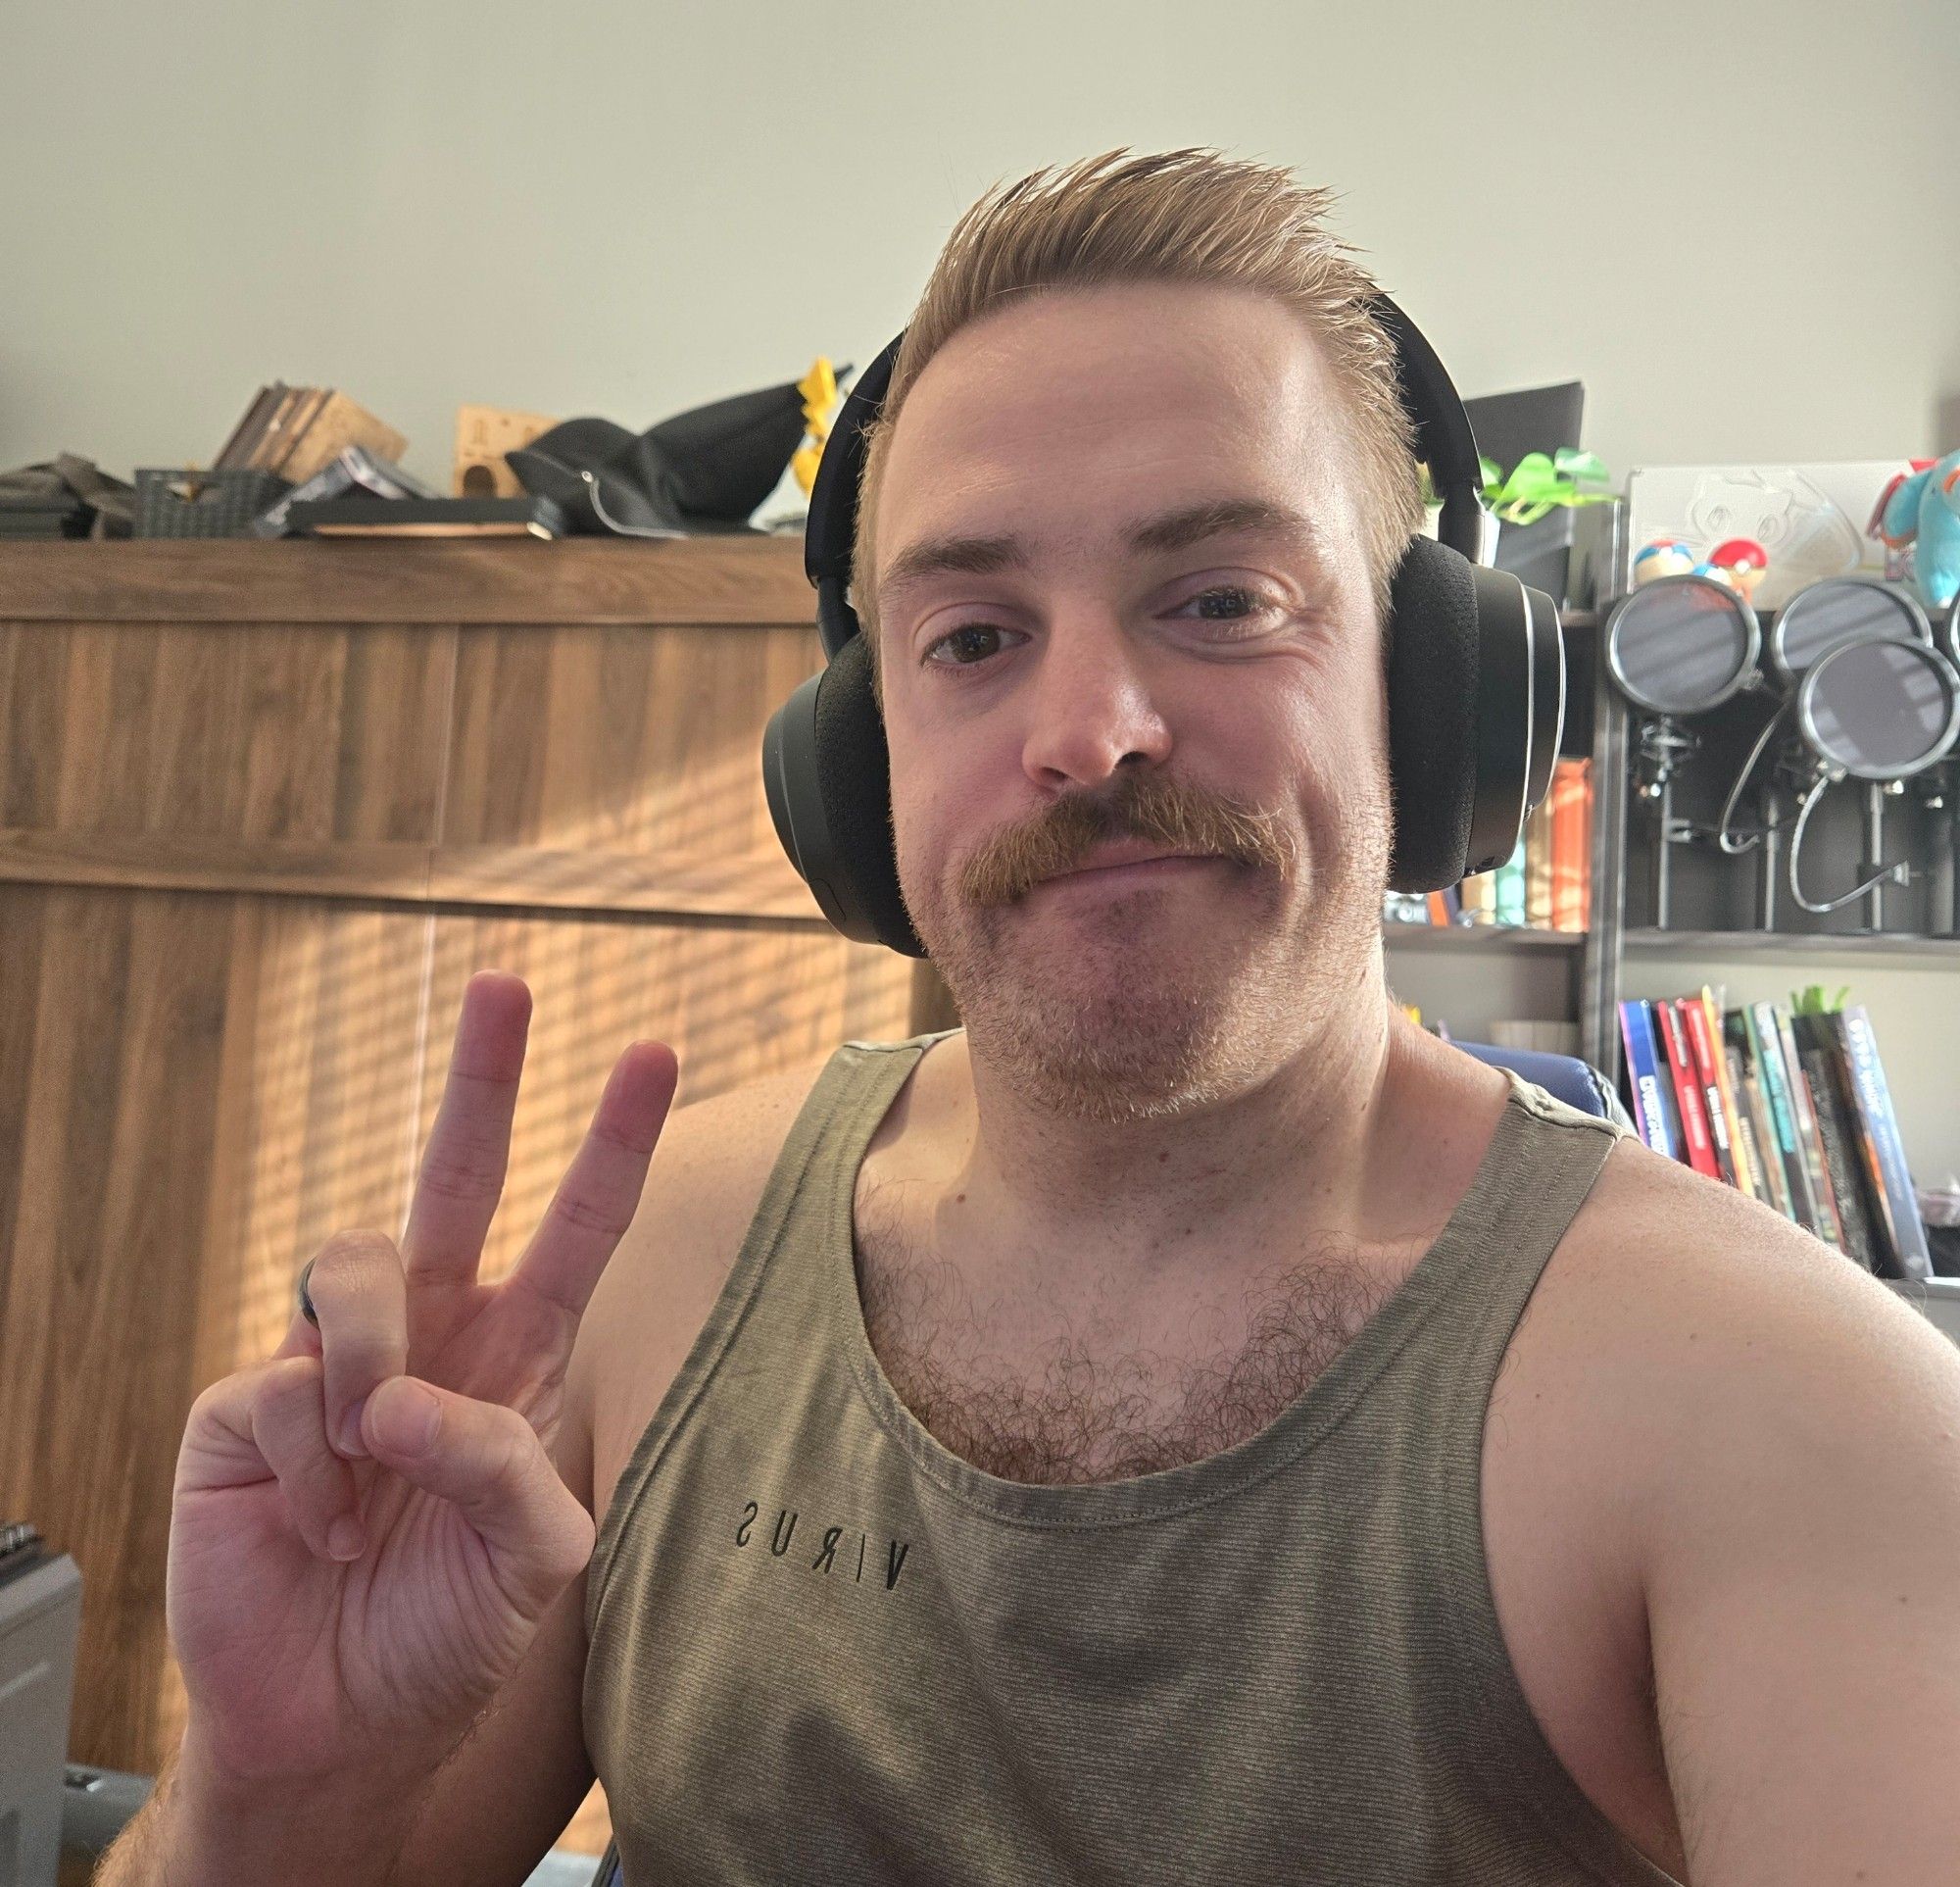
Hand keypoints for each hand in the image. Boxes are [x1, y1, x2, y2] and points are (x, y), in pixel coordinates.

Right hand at [165, 970, 677, 1787]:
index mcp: (515, 1357)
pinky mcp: (248, 1407)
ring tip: (378, 1463)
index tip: (652, 1054)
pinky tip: (321, 1525)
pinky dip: (312, 1465)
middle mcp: (430, 1336)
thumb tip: (413, 1399)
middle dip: (484, 1080)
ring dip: (377, 1358)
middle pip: (456, 1177)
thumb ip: (509, 1472)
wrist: (339, 1724)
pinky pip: (281, 1384)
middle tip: (509, 985)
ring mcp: (335, 1364)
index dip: (612, 1144)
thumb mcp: (531, 1565)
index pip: (576, 1230)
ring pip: (358, 1261)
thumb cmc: (445, 1634)